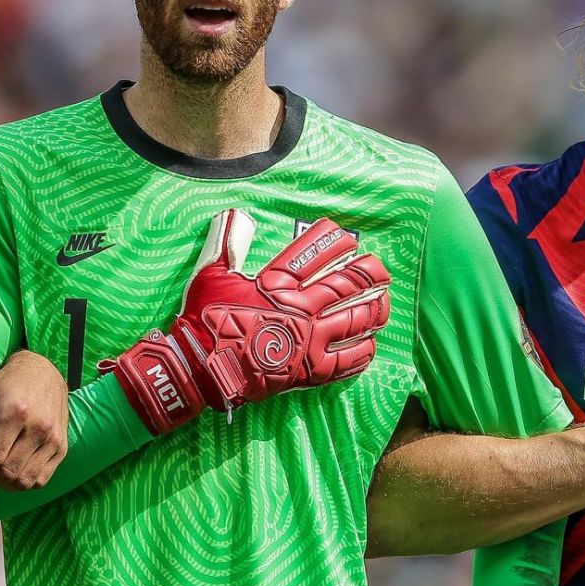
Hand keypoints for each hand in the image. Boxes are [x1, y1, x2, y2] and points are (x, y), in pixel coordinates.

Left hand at [0, 351, 68, 489]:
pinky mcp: (62, 446)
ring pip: (25, 479)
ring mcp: (54, 438)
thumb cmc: (10, 385)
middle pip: (8, 471)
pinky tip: (14, 472)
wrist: (44, 373)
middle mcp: (40, 427)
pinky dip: (24, 483)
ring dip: (5, 483)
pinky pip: (42, 479)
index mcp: (17, 413)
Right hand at [102, 210, 390, 433]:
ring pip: (354, 320)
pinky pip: (347, 360)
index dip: (332, 245)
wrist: (200, 368)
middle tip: (381, 270)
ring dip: (373, 310)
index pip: (311, 256)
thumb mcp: (211, 275)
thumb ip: (226, 243)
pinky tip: (372, 344)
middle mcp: (299, 309)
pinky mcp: (310, 370)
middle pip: (344, 286)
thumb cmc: (204, 320)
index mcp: (276, 285)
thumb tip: (233, 215)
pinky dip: (363, 351)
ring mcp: (309, 340)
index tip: (348, 239)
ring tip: (385, 303)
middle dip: (368, 275)